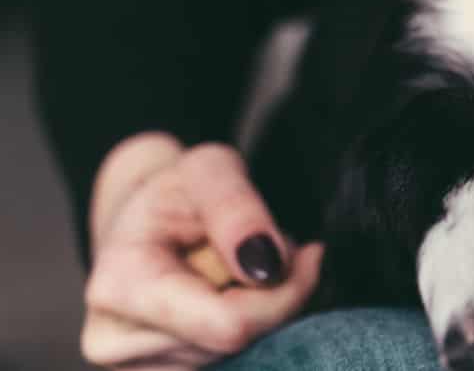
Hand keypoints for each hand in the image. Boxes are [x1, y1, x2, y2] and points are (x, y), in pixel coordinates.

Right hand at [80, 133, 322, 368]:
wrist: (144, 221)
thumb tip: (267, 268)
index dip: (284, 294)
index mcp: (119, 286)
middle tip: (268, 248)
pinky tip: (232, 296)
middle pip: (239, 342)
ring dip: (262, 310)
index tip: (310, 253)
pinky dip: (250, 328)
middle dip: (273, 295)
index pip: (227, 324)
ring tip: (239, 268)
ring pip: (242, 356)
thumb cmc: (179, 190)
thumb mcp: (210, 170)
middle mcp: (116, 341)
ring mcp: (136, 368)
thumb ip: (236, 209)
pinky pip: (234, 362)